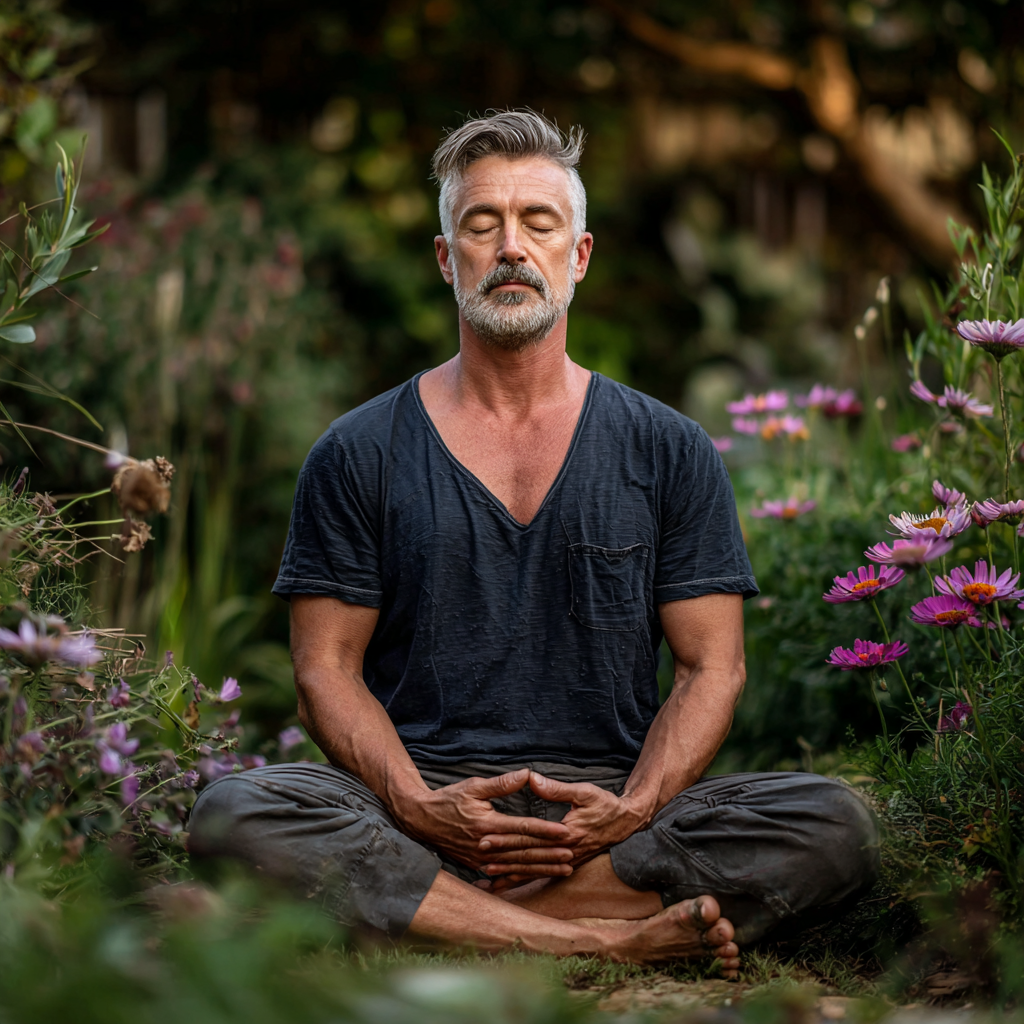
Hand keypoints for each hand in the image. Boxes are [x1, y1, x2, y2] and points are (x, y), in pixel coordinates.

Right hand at [396, 768, 573, 877]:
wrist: (421, 820)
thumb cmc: (448, 799)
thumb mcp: (474, 786)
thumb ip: (502, 783)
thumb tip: (528, 774)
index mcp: (487, 824)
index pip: (522, 828)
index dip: (545, 830)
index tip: (565, 832)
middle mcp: (485, 846)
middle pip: (524, 851)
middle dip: (550, 854)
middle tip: (572, 855)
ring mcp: (480, 860)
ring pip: (517, 866)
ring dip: (542, 868)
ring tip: (564, 869)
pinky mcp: (476, 866)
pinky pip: (505, 873)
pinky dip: (524, 875)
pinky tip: (540, 878)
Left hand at [477, 772, 644, 872]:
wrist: (626, 822)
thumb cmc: (606, 804)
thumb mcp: (584, 792)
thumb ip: (556, 789)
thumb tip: (532, 779)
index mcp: (566, 834)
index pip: (530, 837)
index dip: (507, 837)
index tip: (486, 837)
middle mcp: (566, 852)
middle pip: (528, 856)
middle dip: (502, 857)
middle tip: (479, 856)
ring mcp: (568, 861)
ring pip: (534, 870)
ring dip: (511, 873)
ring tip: (489, 877)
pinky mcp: (569, 864)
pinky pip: (543, 874)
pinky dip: (526, 880)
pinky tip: (510, 885)